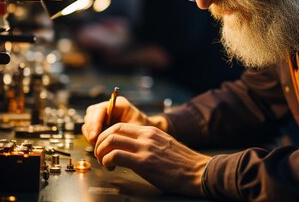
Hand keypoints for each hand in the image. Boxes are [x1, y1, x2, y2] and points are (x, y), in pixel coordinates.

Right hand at [82, 96, 167, 144]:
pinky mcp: (100, 124)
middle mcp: (109, 107)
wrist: (146, 135)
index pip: (100, 110)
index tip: (95, 137)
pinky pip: (90, 130)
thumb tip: (108, 139)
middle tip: (94, 142)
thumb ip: (123, 132)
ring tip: (97, 145)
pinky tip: (98, 146)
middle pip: (91, 115)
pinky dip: (92, 138)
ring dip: (90, 134)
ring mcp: (103, 115)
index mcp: (118, 104)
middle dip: (91, 129)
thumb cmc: (143, 131)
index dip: (95, 123)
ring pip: (88, 122)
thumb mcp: (136, 129)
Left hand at [94, 123, 210, 196]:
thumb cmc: (184, 164)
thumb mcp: (165, 146)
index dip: (107, 136)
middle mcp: (146, 135)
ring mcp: (145, 147)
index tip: (105, 147)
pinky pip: (115, 155)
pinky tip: (111, 167)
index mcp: (151, 131)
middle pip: (112, 130)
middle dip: (100, 142)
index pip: (120, 126)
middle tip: (99, 155)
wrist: (198, 172)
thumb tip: (133, 150)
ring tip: (104, 162)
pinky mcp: (144, 162)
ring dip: (100, 152)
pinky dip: (107, 161)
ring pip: (110, 140)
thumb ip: (149, 144)